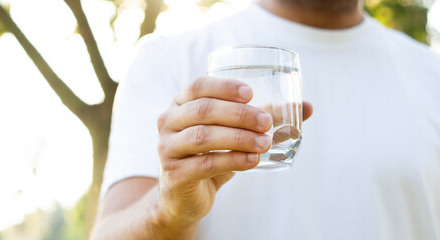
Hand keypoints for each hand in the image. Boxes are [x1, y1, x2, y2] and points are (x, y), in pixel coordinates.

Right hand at [155, 77, 312, 227]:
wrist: (185, 195)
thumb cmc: (211, 155)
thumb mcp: (234, 133)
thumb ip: (264, 117)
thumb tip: (307, 107)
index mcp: (180, 105)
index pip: (197, 87)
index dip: (224, 87)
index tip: (251, 93)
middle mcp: (168, 122)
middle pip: (203, 110)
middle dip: (239, 114)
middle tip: (266, 122)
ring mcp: (167, 148)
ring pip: (203, 136)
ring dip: (238, 138)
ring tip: (265, 142)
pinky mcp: (174, 174)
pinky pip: (205, 164)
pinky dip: (232, 160)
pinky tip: (253, 160)